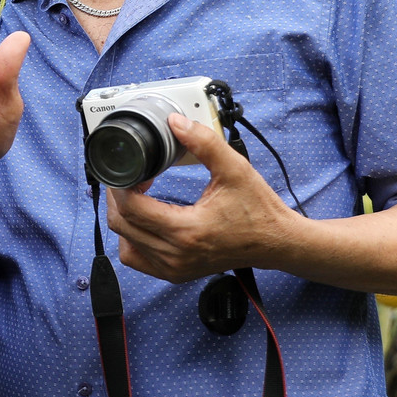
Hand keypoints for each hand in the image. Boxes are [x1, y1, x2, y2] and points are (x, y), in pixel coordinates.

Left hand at [102, 113, 296, 282]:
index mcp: (187, 231)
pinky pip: (137, 259)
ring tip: (138, 196)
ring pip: (124, 244)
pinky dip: (132, 239)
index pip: (132, 209)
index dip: (124, 184)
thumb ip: (204, 143)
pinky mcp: (176, 273)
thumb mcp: (235, 169)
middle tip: (133, 177)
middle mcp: (176, 255)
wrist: (277, 242)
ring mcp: (174, 268)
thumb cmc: (259, 210)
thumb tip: (175, 123)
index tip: (135, 169)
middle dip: (119, 197)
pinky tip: (145, 221)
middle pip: (121, 225)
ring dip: (123, 218)